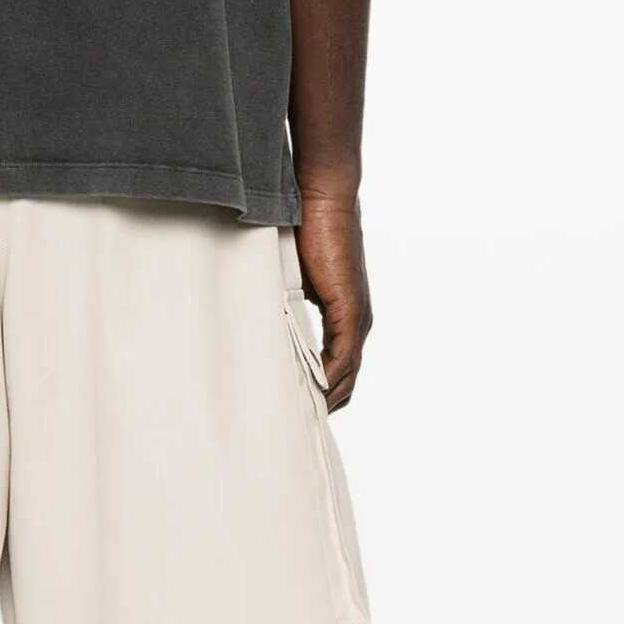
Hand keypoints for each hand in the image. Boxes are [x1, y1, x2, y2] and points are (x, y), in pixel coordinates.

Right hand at [294, 189, 372, 410]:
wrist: (323, 199)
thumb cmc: (307, 230)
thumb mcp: (294, 279)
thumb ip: (288, 304)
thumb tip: (265, 320)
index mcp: (346, 314)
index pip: (340, 365)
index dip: (324, 389)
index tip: (301, 409)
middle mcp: (358, 320)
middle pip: (348, 378)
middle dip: (327, 402)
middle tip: (298, 424)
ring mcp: (357, 316)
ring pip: (348, 372)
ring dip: (328, 396)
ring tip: (300, 417)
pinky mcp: (350, 309)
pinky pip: (343, 356)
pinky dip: (330, 378)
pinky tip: (313, 394)